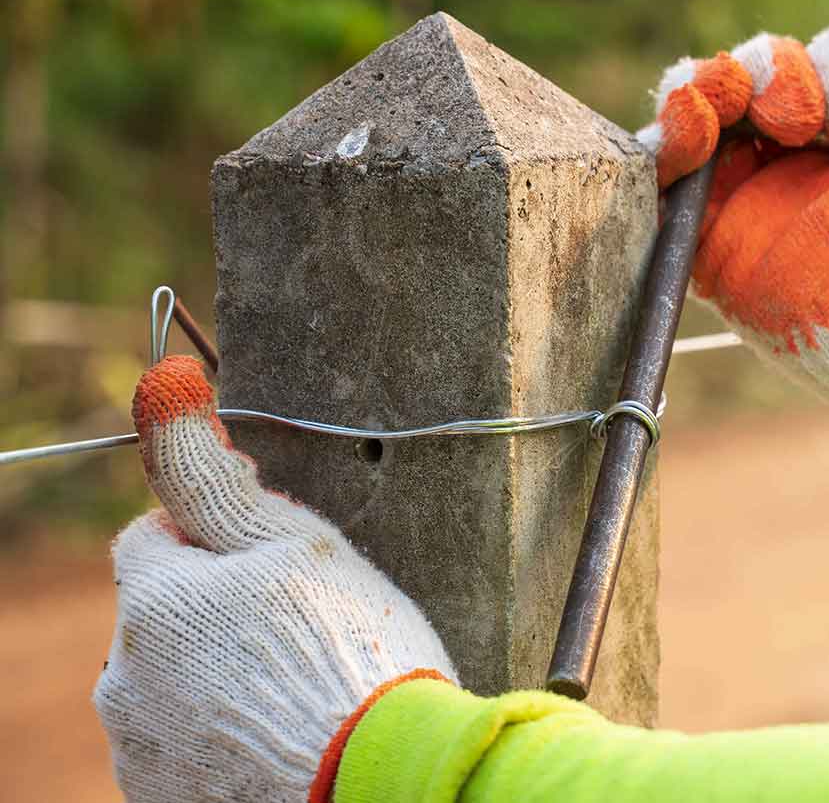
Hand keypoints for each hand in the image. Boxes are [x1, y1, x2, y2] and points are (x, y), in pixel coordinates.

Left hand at [93, 356, 455, 802]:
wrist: (381, 783)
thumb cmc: (355, 658)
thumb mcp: (298, 547)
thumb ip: (216, 477)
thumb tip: (165, 387)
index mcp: (155, 603)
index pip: (153, 537)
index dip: (216, 537)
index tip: (275, 562)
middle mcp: (126, 681)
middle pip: (162, 616)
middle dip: (215, 611)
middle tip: (302, 628)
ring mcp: (143, 752)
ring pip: (172, 684)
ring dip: (217, 675)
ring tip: (300, 689)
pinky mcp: (168, 801)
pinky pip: (187, 745)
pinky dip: (223, 734)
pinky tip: (285, 735)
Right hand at [637, 0, 828, 428]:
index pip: (825, 54)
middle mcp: (808, 154)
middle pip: (762, 67)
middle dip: (792, 78)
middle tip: (823, 135)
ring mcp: (759, 192)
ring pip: (712, 96)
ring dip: (732, 83)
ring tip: (775, 122)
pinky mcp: (717, 235)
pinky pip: (668, 161)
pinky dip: (671, 121)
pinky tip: (692, 125)